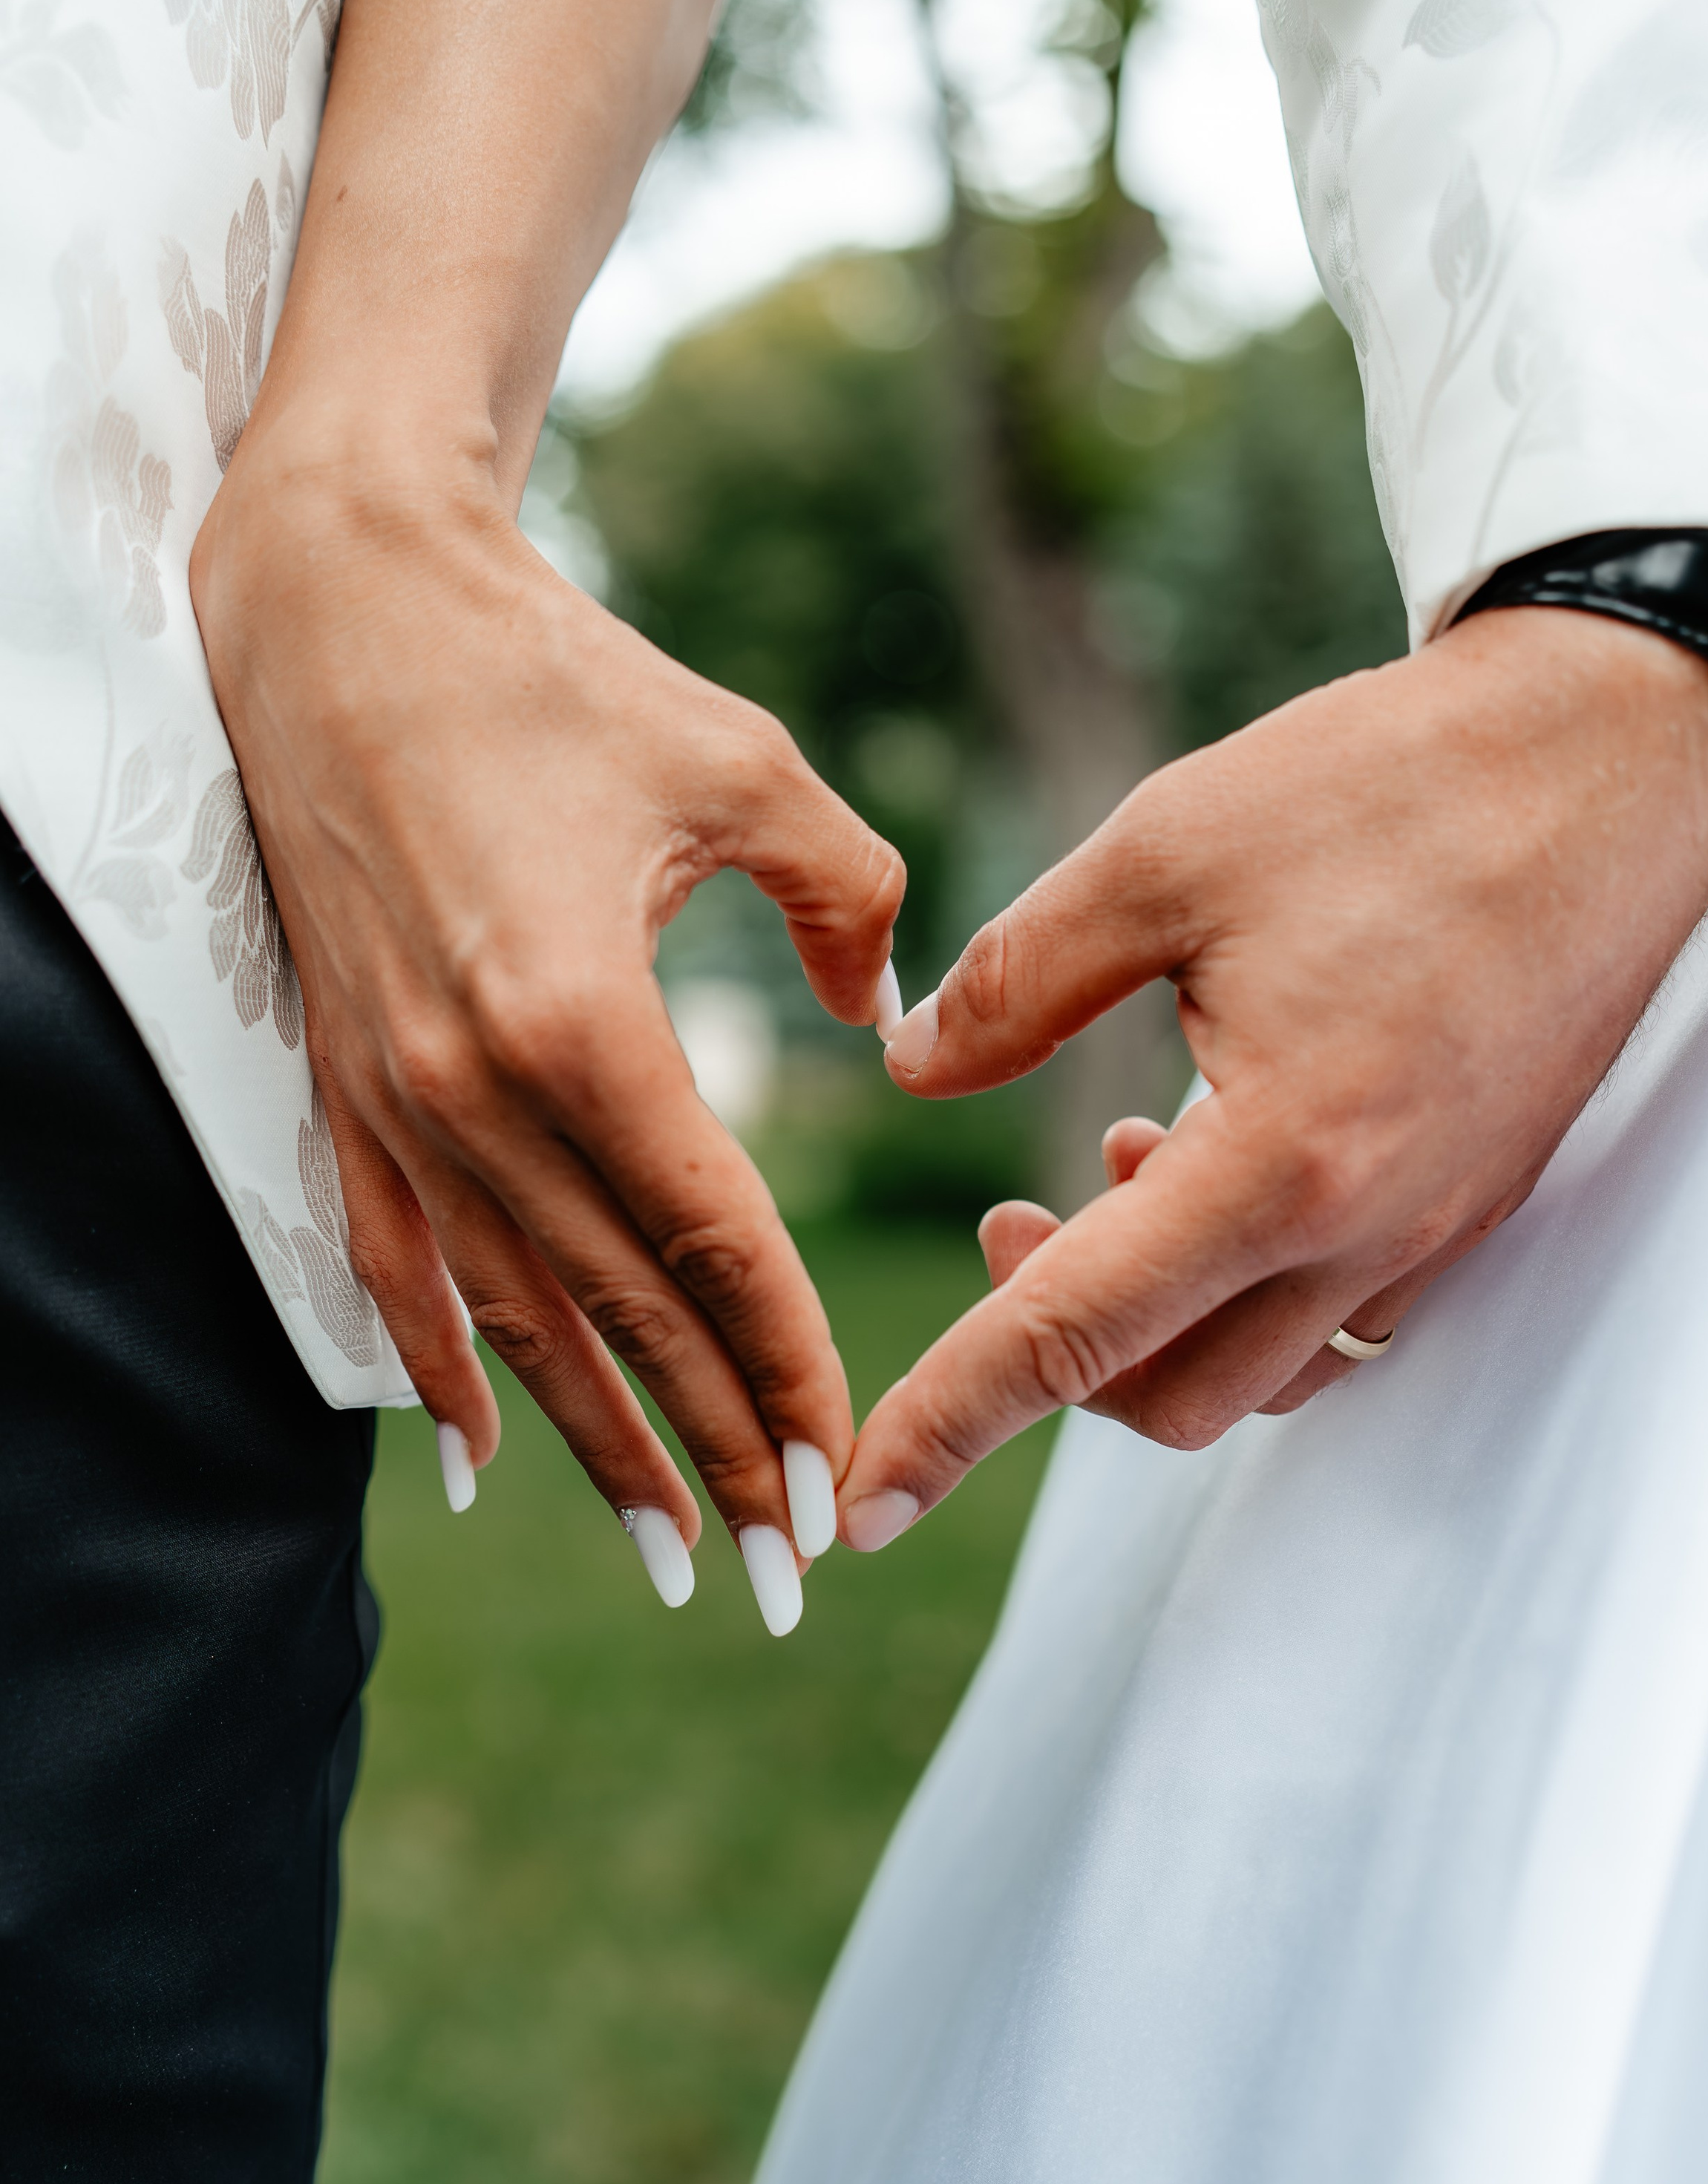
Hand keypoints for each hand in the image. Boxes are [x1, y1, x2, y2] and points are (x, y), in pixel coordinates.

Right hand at [192, 413, 900, 1579]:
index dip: (787, 1368)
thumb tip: (890, 1018)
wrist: (341, 610)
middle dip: (715, 1451)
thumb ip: (852, 897)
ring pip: (511, 1320)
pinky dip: (442, 1368)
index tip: (846, 1470)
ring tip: (672, 1554)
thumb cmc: (555, 674)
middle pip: (621, 1314)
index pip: (712, 1244)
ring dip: (595, 1447)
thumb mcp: (742, 763)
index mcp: (583, 1019)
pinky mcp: (346, 1086)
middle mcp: (474, 1090)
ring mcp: (394, 1100)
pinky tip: (486, 1460)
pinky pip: (397, 1264)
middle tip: (788, 1573)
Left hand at [836, 608, 1707, 1546]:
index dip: (950, 1423)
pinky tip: (1213, 1160)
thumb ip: (1017, 977)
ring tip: (1115, 1172)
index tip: (859, 1507)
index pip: (1073, 1336)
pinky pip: (1337, 1319)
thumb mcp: (1164, 851)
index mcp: (1280, 1158)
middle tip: (998, 1229)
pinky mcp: (1475, 1199)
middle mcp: (1367, 1230)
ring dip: (1155, 1325)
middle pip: (1169, 1397)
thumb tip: (911, 1064)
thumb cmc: (1393, 785)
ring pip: (1258, 1374)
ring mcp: (1436, 1228)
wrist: (1618, 757)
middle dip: (1055, 1358)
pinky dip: (1245, 1289)